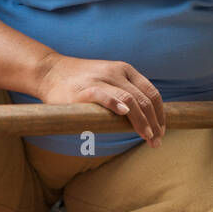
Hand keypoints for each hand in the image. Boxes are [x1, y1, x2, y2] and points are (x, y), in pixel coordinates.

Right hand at [35, 53, 165, 146]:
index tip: (162, 131)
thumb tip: (145, 119)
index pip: (151, 92)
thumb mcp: (108, 80)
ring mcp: (101, 79)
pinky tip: (125, 115)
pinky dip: (116, 104)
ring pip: (130, 100)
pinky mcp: (85, 89)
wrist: (50, 72)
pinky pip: (105, 95)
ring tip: (147, 136)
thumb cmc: (80, 82)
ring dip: (142, 121)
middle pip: (144, 99)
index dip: (160, 113)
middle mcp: (117, 72)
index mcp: (125, 70)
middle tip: (157, 141)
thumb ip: (125, 93)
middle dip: (154, 123)